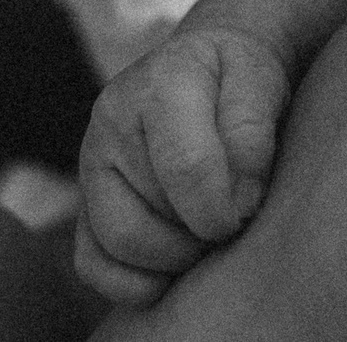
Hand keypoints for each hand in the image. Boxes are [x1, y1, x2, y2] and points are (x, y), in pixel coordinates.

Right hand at [75, 24, 290, 304]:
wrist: (212, 67)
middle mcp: (110, 123)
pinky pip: (93, 264)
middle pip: (143, 221)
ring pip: (117, 246)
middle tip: (230, 222)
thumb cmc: (239, 78)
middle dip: (195, 240)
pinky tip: (175, 262)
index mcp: (159, 86)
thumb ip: (251, 132)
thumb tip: (236, 202)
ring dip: (172, 257)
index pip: (185, 168)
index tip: (246, 213)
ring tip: (205, 231)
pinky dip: (136, 280)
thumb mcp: (261, 78)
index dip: (220, 210)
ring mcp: (90, 165)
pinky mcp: (85, 201)